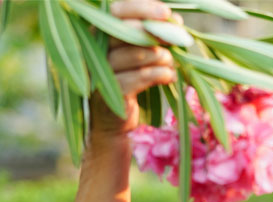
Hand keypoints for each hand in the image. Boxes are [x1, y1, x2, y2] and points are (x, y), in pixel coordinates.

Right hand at [90, 0, 178, 138]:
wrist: (115, 118)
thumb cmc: (129, 78)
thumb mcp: (137, 52)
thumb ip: (151, 34)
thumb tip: (176, 20)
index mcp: (98, 32)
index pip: (116, 10)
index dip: (141, 8)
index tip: (166, 13)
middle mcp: (93, 48)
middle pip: (127, 31)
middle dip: (158, 32)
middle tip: (178, 39)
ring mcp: (100, 71)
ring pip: (137, 53)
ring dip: (162, 56)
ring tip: (170, 62)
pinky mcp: (111, 92)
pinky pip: (142, 76)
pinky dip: (161, 74)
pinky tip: (169, 76)